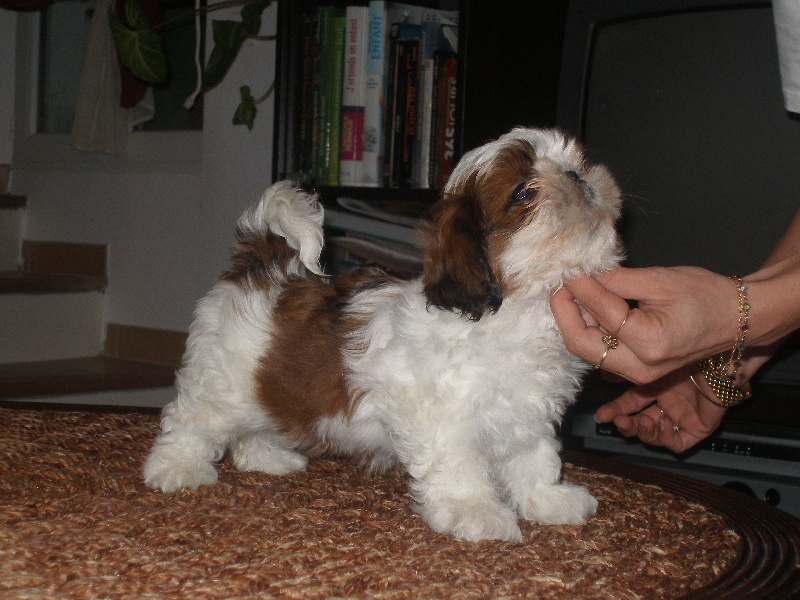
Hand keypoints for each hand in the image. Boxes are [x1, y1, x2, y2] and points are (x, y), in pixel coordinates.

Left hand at [551, 267, 739, 384]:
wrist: (736, 320)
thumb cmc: (706, 296)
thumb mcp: (660, 280)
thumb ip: (616, 279)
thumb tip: (581, 272)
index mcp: (650, 342)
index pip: (600, 313)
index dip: (578, 287)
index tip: (567, 268)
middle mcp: (639, 367)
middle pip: (580, 344)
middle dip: (564, 312)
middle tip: (560, 284)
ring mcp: (636, 374)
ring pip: (587, 349)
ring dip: (574, 320)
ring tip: (573, 291)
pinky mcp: (635, 372)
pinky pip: (600, 352)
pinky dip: (588, 329)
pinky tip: (587, 307)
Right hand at [594, 369, 726, 452]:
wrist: (720, 361)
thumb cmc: (689, 355)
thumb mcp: (654, 363)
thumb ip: (631, 370)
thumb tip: (605, 375)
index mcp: (656, 387)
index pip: (630, 402)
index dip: (615, 409)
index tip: (600, 416)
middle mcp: (667, 403)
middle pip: (640, 420)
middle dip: (626, 424)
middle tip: (617, 421)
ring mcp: (682, 417)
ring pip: (656, 434)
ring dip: (644, 431)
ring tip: (642, 422)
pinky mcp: (698, 429)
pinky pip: (677, 442)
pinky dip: (666, 437)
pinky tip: (662, 424)